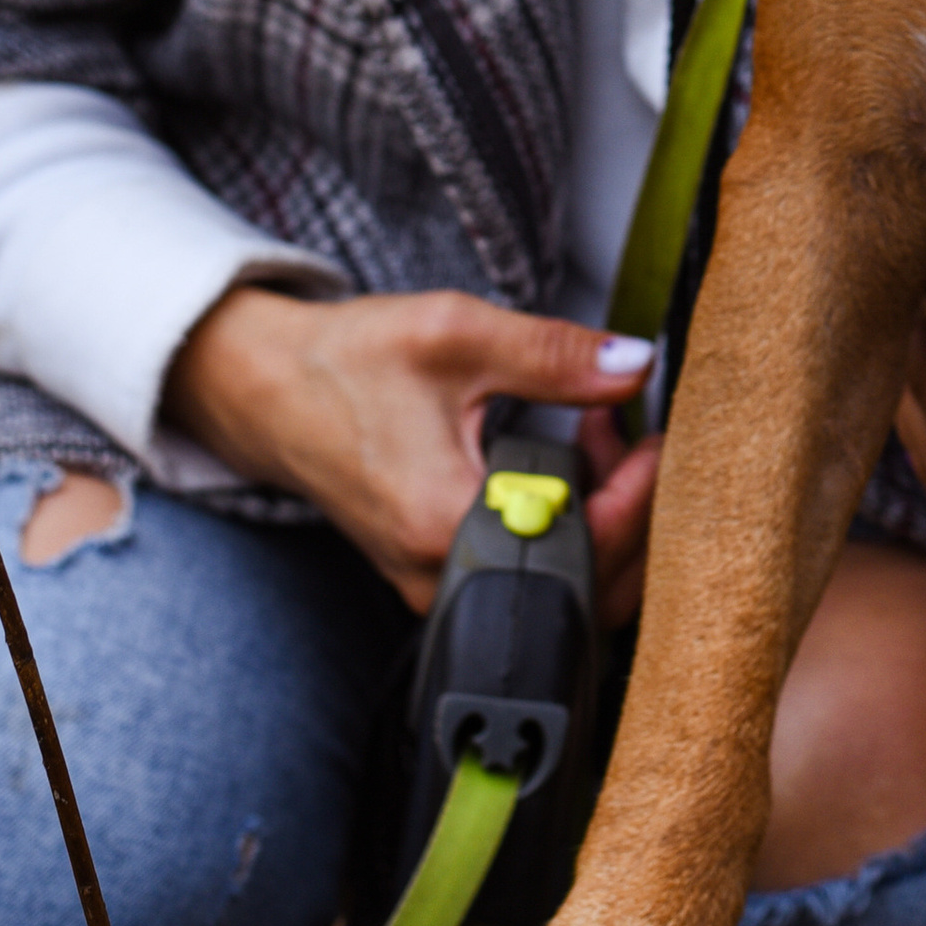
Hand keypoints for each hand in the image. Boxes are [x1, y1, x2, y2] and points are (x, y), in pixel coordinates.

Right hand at [164, 286, 660, 618]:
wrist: (268, 394)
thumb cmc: (350, 362)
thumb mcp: (456, 334)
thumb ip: (553, 354)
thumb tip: (637, 365)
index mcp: (444, 523)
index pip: (583, 548)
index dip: (639, 496)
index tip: (657, 439)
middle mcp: (440, 577)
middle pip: (585, 590)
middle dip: (629, 511)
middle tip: (625, 432)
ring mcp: (437, 589)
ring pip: (562, 590)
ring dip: (601, 519)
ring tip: (592, 435)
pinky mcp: (438, 580)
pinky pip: (528, 577)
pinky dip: (563, 528)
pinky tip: (560, 465)